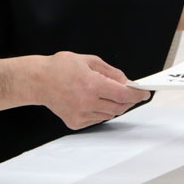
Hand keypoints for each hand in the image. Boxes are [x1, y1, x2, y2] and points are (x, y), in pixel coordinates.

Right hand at [35, 52, 149, 129]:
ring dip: (114, 106)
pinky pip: (97, 119)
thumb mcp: (88, 60)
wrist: (38, 81)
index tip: (144, 93)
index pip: (122, 94)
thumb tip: (125, 81)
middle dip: (128, 101)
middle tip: (130, 93)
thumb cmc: (60, 68)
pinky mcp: (75, 122)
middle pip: (119, 107)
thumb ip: (110, 71)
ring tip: (107, 94)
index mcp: (91, 84)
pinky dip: (101, 111)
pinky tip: (94, 101)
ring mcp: (80, 114)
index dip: (137, 94)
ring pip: (109, 114)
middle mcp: (87, 102)